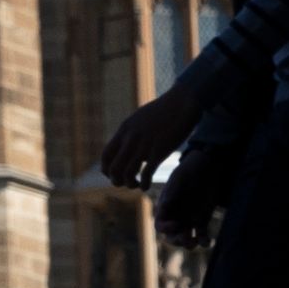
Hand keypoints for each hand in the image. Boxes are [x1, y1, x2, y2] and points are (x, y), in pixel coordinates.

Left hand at [103, 74, 214, 193]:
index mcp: (125, 130)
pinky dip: (144, 184)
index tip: (117, 175)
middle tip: (128, 182)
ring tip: (137, 184)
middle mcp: (131, 138)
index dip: (107, 170)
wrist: (183, 101)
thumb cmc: (164, 111)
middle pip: (113, 168)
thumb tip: (126, 146)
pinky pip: (146, 173)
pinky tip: (147, 186)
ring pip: (128, 173)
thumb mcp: (140, 119)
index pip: (106, 155)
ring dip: (130, 184)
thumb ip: (130, 132)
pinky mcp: (160, 149)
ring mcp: (145, 144)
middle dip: (117, 181)